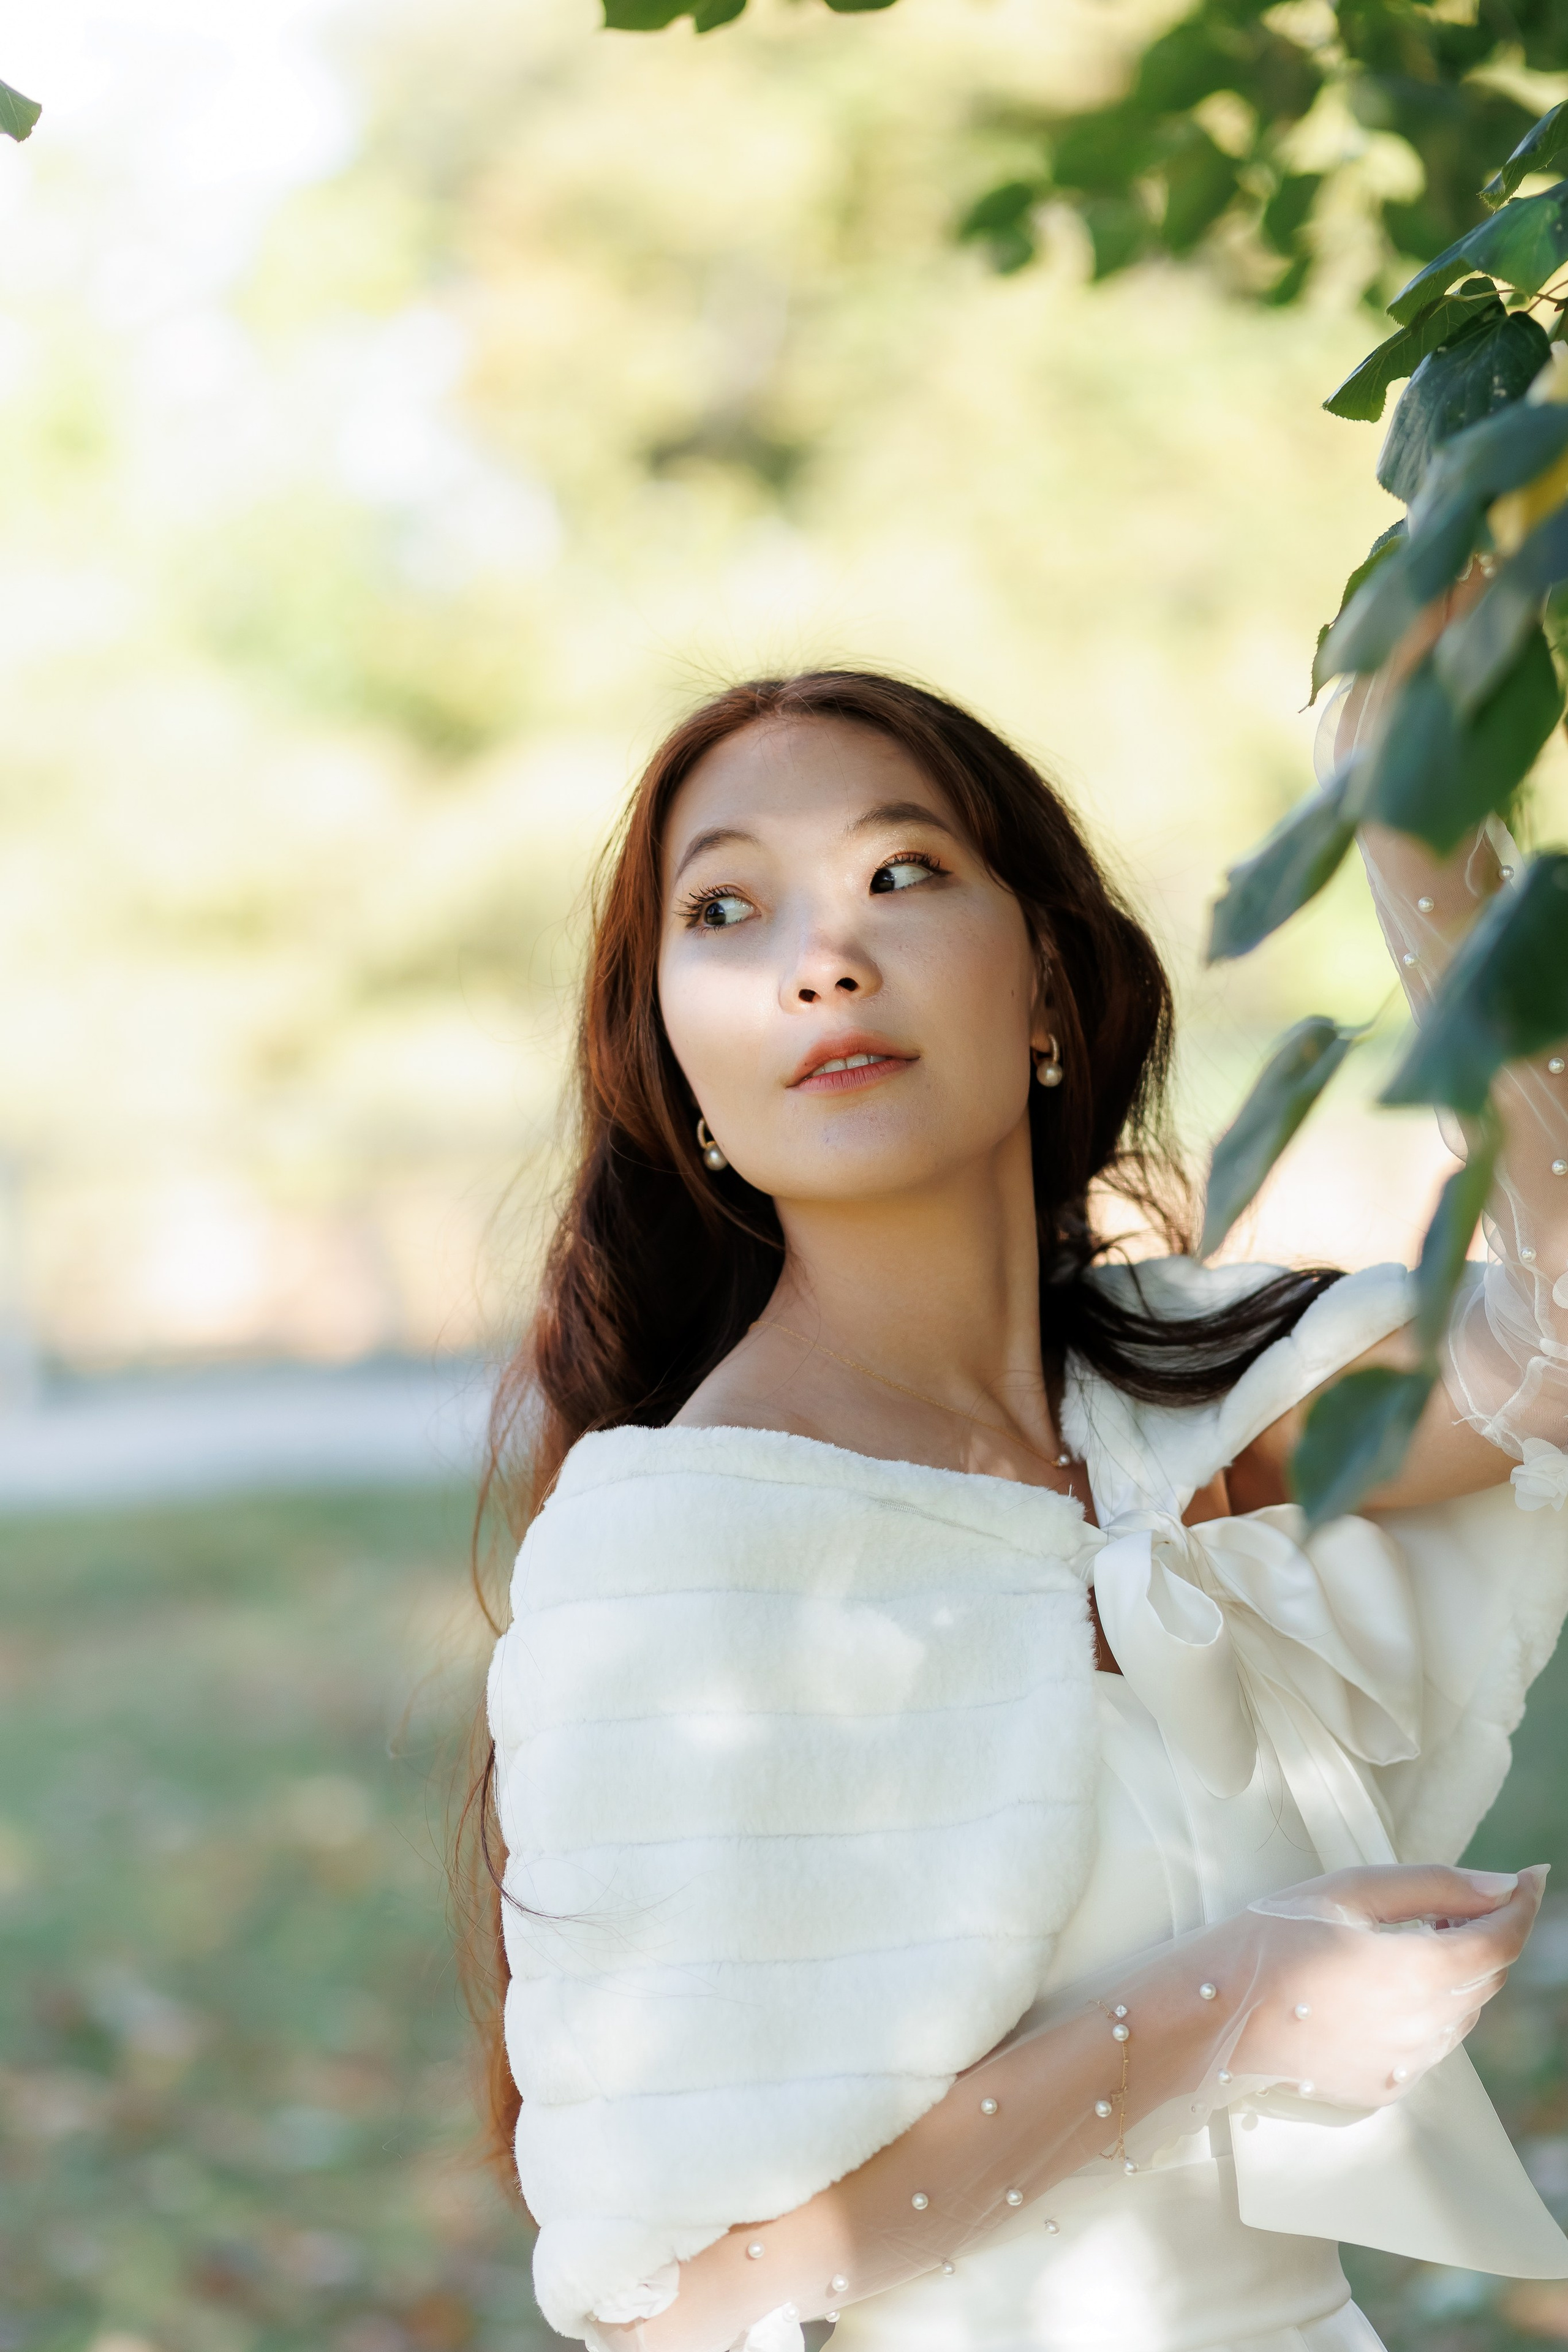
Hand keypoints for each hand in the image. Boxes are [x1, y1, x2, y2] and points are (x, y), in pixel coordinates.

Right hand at [1226, 1862, 1545, 2106]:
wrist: (1212, 2016)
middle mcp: (1423, 2028)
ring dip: (1458, 1973)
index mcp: (1415, 1971)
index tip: (1532, 1878)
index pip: (1501, 1940)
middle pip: (1487, 1977)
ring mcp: (1406, 2065)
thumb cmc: (1270, 1938)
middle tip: (1454, 1903)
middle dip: (1487, 1934)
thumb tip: (1503, 1886)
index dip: (1522, 1905)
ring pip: (1462, 2012)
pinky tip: (1383, 1984)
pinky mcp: (1386, 2087)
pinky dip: (1428, 2009)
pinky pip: (1431, 2043)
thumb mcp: (1345, 1890)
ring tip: (1417, 1937)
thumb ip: (1434, 1886)